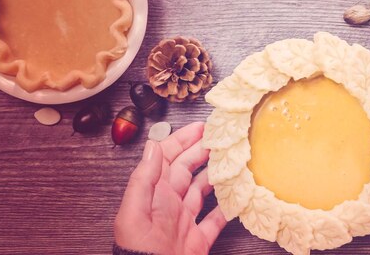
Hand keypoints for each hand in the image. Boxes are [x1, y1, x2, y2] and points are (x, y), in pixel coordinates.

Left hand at [114, 122, 225, 254]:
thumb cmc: (138, 252)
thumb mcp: (132, 213)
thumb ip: (143, 179)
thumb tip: (152, 145)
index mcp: (153, 194)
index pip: (168, 158)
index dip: (183, 140)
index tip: (201, 126)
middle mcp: (169, 203)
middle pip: (188, 168)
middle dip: (203, 150)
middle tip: (222, 136)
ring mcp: (185, 220)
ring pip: (204, 189)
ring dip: (216, 173)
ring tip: (232, 158)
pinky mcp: (199, 238)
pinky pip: (216, 218)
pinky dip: (228, 206)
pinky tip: (237, 195)